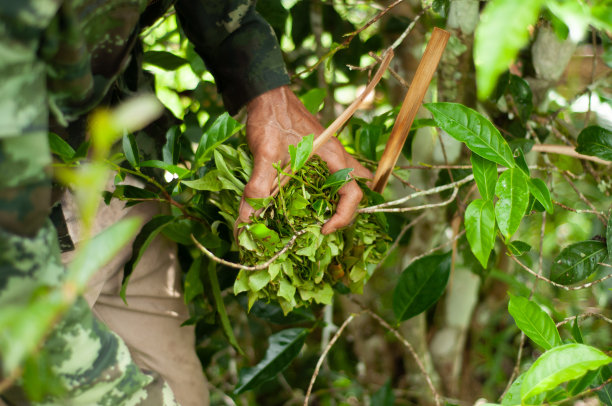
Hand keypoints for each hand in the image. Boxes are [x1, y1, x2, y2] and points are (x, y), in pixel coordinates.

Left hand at [237, 85, 371, 235]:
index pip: (353, 194)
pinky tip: (308, 198)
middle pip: (356, 190)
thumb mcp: (264, 156)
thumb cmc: (271, 119)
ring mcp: (331, 153)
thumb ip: (256, 190)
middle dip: (346, 212)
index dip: (343, 217)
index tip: (323, 229)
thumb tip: (245, 224)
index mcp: (333, 158)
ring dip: (340, 200)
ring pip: (348, 181)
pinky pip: (334, 175)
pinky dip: (328, 190)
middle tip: (325, 225)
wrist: (266, 93)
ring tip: (321, 216)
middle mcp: (337, 157)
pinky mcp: (320, 152)